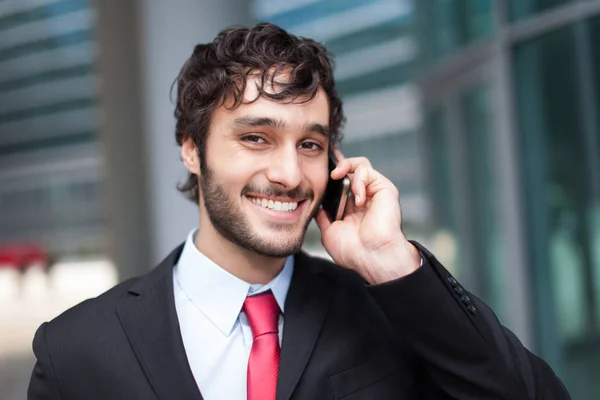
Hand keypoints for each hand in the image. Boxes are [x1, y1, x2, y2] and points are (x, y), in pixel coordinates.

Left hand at [315, 148, 420, 283]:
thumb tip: (315, 206)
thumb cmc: (354, 252)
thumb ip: (323, 217)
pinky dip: (359, 180)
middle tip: (328, 171)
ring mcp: (374, 193)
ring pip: (361, 164)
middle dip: (337, 164)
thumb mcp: (329, 233)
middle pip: (350, 169)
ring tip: (337, 176)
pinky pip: (368, 172)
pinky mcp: (385, 189)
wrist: (371, 257)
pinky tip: (358, 198)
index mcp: (351, 208)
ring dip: (346, 166)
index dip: (331, 173)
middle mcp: (363, 198)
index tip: (318, 166)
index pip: (341, 182)